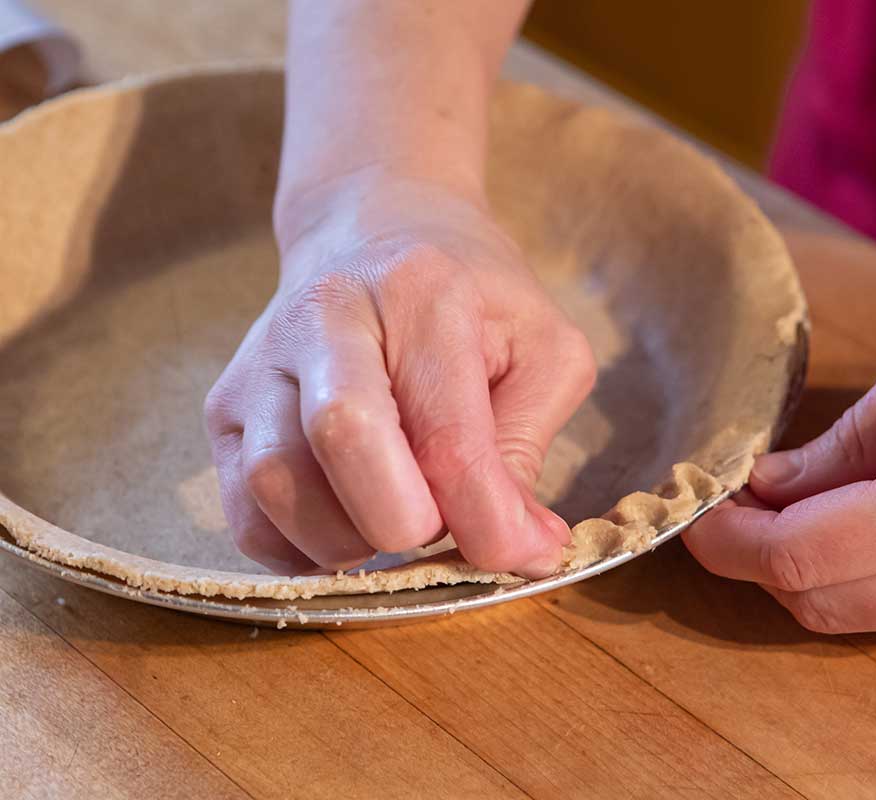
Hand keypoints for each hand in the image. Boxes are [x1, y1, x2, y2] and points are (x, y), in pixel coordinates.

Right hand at [204, 174, 595, 576]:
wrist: (371, 231)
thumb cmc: (471, 299)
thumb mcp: (540, 349)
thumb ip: (526, 447)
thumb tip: (522, 550)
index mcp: (418, 291)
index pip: (445, 431)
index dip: (485, 518)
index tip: (519, 551)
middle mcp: (322, 317)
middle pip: (340, 440)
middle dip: (404, 521)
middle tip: (441, 526)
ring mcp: (258, 364)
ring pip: (275, 486)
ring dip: (348, 541)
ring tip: (396, 521)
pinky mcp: (222, 409)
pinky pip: (243, 515)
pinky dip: (300, 550)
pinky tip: (349, 527)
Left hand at [685, 279, 875, 636]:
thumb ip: (857, 430)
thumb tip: (776, 480)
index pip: (801, 556)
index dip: (728, 540)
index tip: (693, 508)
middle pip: (818, 601)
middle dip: (755, 559)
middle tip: (728, 501)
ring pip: (859, 616)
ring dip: (804, 569)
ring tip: (783, 502)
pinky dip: (862, 574)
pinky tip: (852, 519)